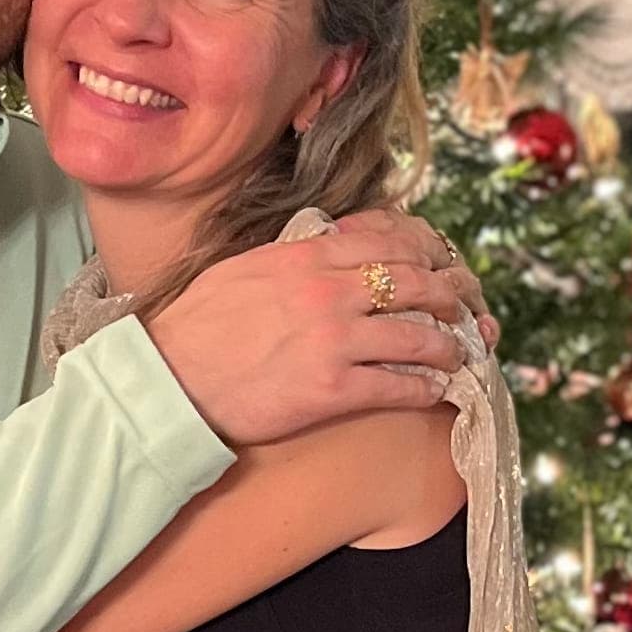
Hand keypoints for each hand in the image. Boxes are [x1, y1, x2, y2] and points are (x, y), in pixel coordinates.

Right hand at [145, 213, 472, 446]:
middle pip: (416, 283)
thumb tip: (326, 247)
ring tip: (458, 354)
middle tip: (465, 308)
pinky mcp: (333, 389)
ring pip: (418, 335)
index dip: (427, 252)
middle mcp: (328, 291)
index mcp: (306, 257)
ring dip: (449, 346)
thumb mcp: (244, 268)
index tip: (442, 264)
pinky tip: (436, 391)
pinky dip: (426, 387)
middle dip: (451, 296)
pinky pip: (398, 385)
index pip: (389, 241)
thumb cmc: (195, 327)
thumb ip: (293, 256)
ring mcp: (334, 340)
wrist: (166, 382)